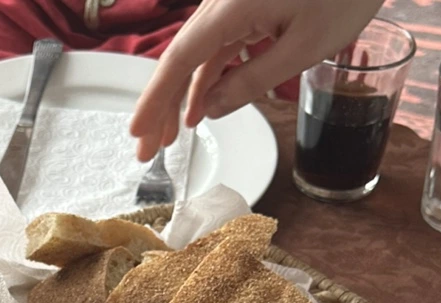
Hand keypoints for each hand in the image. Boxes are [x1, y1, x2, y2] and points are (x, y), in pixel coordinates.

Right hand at [130, 0, 384, 159]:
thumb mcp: (303, 46)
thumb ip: (252, 80)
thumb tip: (210, 110)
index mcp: (230, 9)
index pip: (179, 61)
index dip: (155, 100)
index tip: (137, 133)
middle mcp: (222, 3)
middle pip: (180, 59)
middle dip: (161, 106)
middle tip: (146, 150)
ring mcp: (233, 3)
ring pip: (197, 55)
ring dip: (183, 96)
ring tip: (173, 136)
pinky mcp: (247, 4)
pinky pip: (218, 45)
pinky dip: (208, 77)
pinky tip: (203, 105)